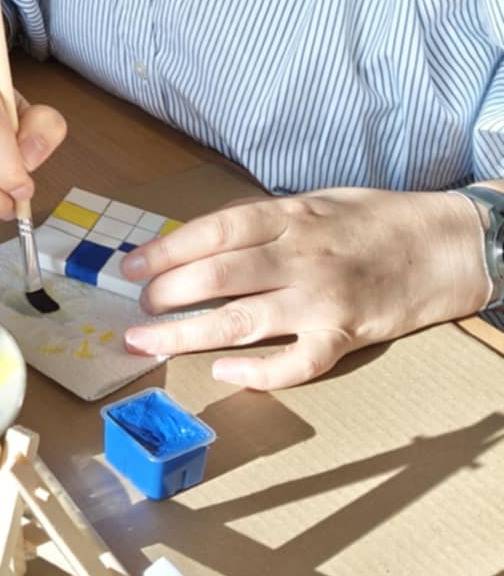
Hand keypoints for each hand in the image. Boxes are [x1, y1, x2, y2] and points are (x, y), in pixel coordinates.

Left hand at [120, 187, 493, 389]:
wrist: (444, 245)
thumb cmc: (373, 222)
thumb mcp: (315, 202)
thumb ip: (263, 222)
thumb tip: (202, 240)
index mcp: (289, 217)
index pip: (212, 231)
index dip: (165, 250)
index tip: (130, 267)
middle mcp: (300, 256)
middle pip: (216, 277)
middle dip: (165, 295)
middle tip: (137, 308)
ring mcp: (322, 299)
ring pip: (240, 322)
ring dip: (185, 335)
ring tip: (147, 341)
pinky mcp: (345, 335)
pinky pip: (295, 363)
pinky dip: (257, 372)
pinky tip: (225, 373)